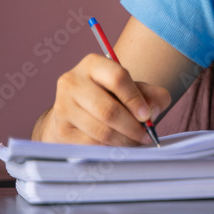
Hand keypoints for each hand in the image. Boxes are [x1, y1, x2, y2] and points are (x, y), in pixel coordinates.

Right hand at [35, 53, 170, 145]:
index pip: (118, 78)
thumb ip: (151, 94)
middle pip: (108, 110)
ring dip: (124, 141)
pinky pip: (91, 145)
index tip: (148, 117)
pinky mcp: (60, 129)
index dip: (136, 100)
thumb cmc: (108, 97)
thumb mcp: (130, 89)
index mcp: (93, 64)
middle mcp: (72, 81)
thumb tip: (153, 110)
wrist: (73, 112)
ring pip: (101, 130)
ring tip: (136, 143)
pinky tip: (118, 147)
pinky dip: (109, 149)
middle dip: (132, 127)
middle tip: (146, 136)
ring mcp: (62, 106)